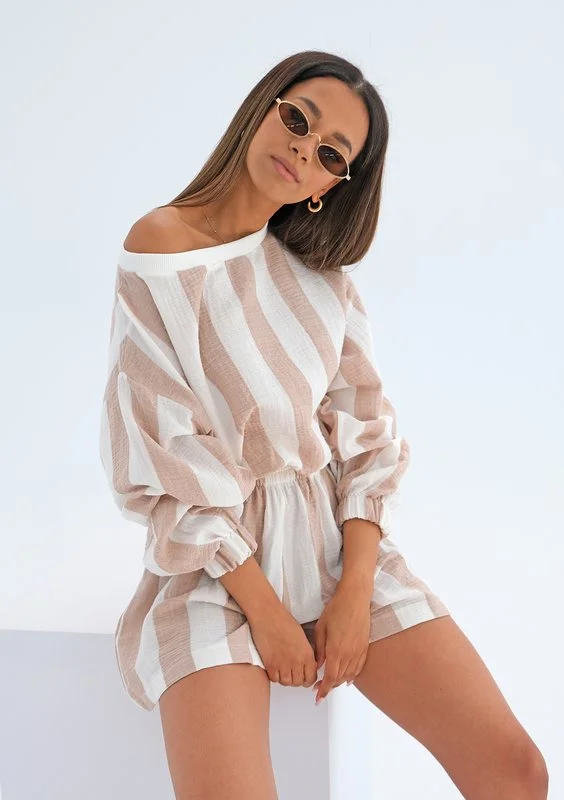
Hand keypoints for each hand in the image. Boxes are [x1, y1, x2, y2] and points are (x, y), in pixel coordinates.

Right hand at [248, 604, 317, 688]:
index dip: (308, 678)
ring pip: (286, 683)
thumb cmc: (284, 622)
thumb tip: (308, 665)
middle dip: (297, 678)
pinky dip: (275, 676)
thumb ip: (307, 654)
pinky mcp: (270, 665)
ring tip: (283, 668)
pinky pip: (275, 679)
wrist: (268, 616)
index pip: (311, 678)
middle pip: (299, 682)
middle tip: (293, 671)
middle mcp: (297, 662)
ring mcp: (283, 665)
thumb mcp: (302, 638)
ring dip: (286, 678)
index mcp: (307, 654)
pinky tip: (275, 667)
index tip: (305, 676)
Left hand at [312, 583, 371, 702]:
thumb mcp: (321, 628)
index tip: (318, 697)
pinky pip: (359, 667)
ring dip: (340, 682)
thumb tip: (317, 665)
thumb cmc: (337, 609)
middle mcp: (349, 654)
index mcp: (336, 650)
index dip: (323, 690)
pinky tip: (348, 679)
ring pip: (349, 674)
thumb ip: (319, 649)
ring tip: (331, 684)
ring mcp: (359, 651)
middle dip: (329, 687)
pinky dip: (353, 675)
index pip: (330, 678)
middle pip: (339, 679)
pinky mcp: (365, 646)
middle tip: (319, 690)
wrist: (355, 598)